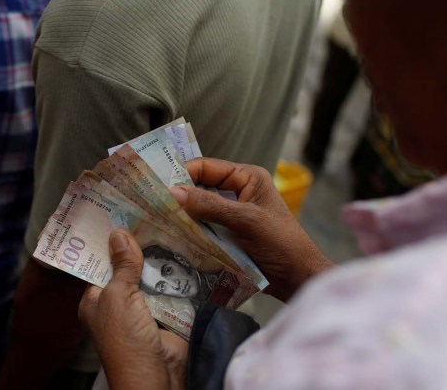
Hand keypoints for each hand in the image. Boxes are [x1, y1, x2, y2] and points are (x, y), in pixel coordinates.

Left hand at [78, 230, 187, 389]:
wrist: (157, 376)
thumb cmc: (125, 339)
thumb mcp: (118, 297)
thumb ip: (122, 266)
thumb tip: (119, 233)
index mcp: (96, 300)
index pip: (101, 264)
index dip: (111, 242)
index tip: (122, 215)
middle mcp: (119, 302)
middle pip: (129, 268)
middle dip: (140, 247)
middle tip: (152, 215)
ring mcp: (144, 307)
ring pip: (152, 276)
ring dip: (161, 259)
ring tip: (171, 225)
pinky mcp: (167, 312)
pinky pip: (171, 288)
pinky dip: (178, 275)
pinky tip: (186, 250)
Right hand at [170, 158, 332, 301]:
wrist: (297, 278)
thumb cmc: (280, 243)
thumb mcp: (245, 220)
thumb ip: (210, 205)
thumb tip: (172, 192)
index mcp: (247, 178)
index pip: (206, 167)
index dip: (181, 174)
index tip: (156, 186)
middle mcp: (238, 191)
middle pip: (200, 187)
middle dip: (179, 195)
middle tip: (150, 204)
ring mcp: (232, 214)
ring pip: (199, 209)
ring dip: (182, 215)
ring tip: (155, 220)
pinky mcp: (228, 234)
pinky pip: (204, 227)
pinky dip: (190, 231)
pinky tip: (172, 236)